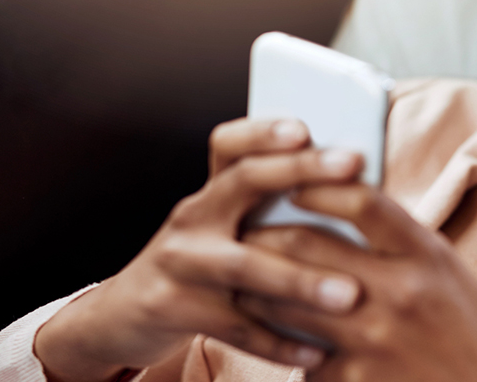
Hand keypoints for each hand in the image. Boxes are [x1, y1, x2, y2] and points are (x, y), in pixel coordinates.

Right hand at [35, 118, 366, 381]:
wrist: (122, 314)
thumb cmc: (199, 267)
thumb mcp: (222, 229)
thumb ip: (268, 214)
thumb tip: (354, 193)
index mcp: (211, 192)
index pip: (230, 145)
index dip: (264, 130)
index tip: (305, 124)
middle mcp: (193, 216)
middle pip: (244, 181)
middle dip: (301, 170)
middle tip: (353, 167)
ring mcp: (179, 261)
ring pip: (245, 265)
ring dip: (300, 280)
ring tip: (349, 293)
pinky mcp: (172, 307)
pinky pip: (235, 327)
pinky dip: (278, 343)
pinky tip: (317, 351)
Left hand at [240, 184, 476, 381]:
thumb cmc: (459, 330)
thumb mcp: (447, 272)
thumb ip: (401, 237)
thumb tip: (342, 195)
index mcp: (427, 257)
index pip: (362, 202)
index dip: (318, 186)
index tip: (292, 184)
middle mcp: (400, 294)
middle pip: (306, 245)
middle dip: (263, 233)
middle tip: (244, 229)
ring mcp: (372, 340)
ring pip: (284, 300)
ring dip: (255, 285)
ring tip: (243, 277)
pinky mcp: (351, 379)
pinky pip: (297, 349)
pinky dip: (281, 339)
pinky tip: (272, 332)